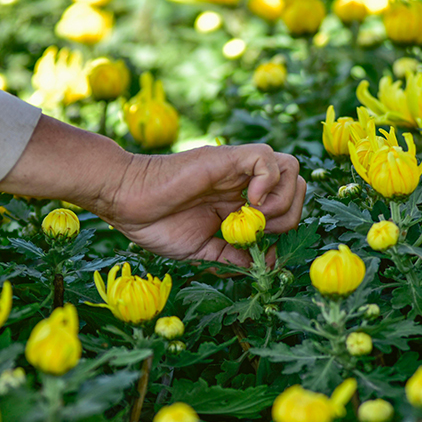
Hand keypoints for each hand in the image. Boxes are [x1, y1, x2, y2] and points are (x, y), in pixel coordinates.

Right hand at [104, 144, 306, 265]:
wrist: (125, 202)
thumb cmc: (156, 224)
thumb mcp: (203, 250)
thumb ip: (233, 257)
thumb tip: (267, 264)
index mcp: (240, 201)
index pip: (288, 202)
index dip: (285, 225)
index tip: (262, 246)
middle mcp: (244, 181)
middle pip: (296, 183)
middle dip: (290, 212)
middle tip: (261, 230)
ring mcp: (237, 167)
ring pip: (290, 166)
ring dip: (282, 198)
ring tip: (254, 216)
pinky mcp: (226, 158)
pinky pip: (267, 158)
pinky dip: (268, 181)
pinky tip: (247, 201)